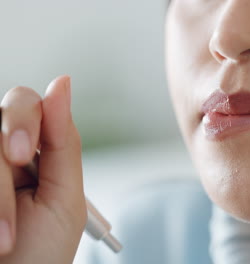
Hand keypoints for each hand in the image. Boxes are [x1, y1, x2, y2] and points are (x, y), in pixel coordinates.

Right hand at [0, 76, 86, 262]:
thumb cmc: (40, 254)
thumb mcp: (64, 199)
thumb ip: (65, 143)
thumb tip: (63, 82)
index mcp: (35, 152)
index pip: (27, 106)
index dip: (24, 121)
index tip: (23, 155)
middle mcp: (0, 152)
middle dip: (2, 160)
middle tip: (13, 170)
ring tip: (3, 239)